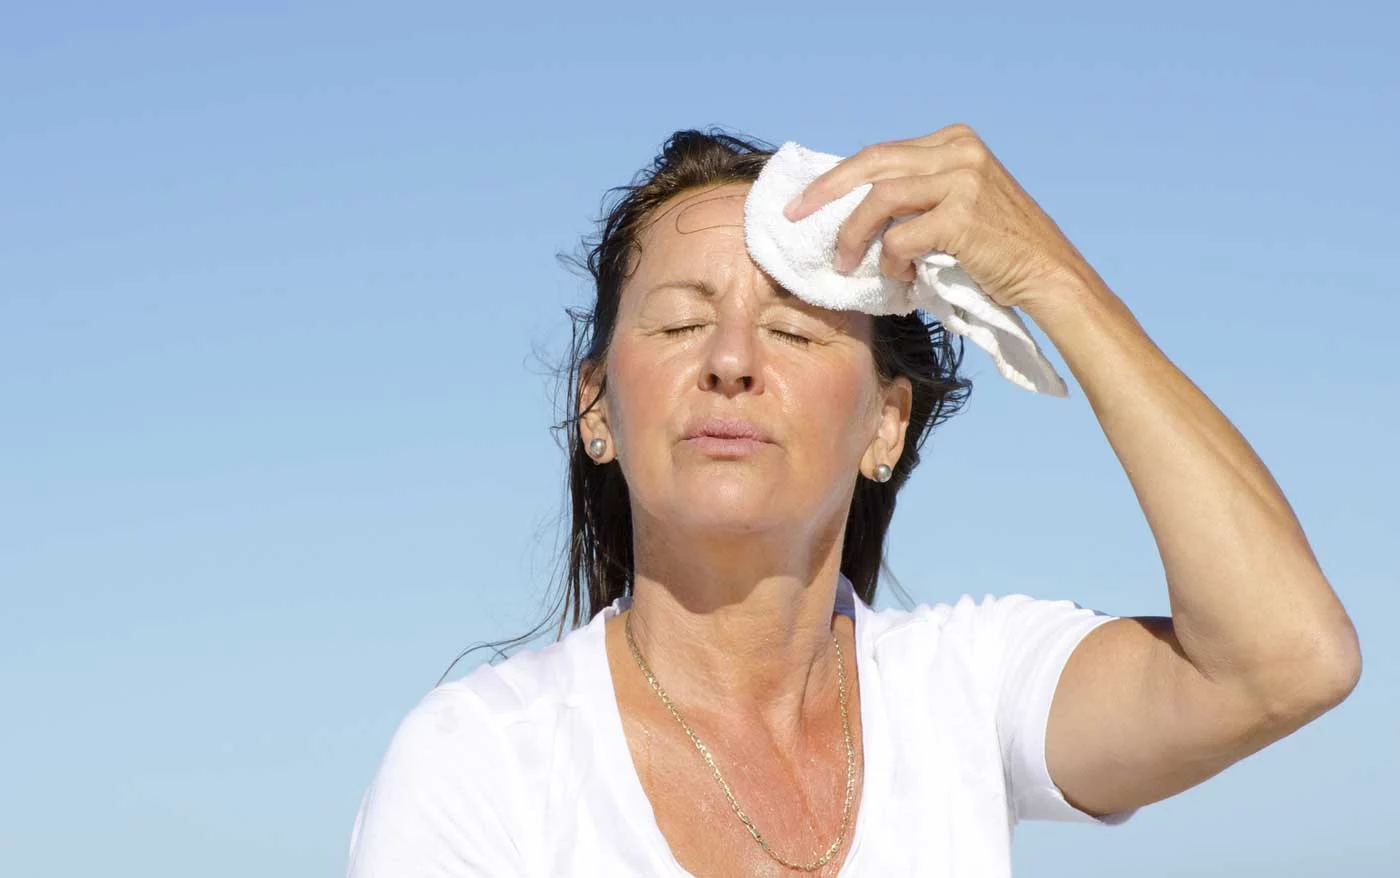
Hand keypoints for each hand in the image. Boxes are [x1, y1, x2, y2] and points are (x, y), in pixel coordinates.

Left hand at [783, 123, 1095, 312]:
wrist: (1050, 276)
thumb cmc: (997, 252)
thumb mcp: (956, 204)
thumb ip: (916, 195)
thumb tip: (851, 208)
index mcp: (955, 141)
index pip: (881, 153)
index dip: (838, 177)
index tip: (806, 200)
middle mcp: (960, 150)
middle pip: (872, 163)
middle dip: (826, 190)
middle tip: (794, 215)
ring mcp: (963, 179)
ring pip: (879, 199)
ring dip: (852, 235)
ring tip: (844, 262)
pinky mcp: (962, 216)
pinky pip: (899, 238)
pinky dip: (891, 263)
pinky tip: (904, 278)